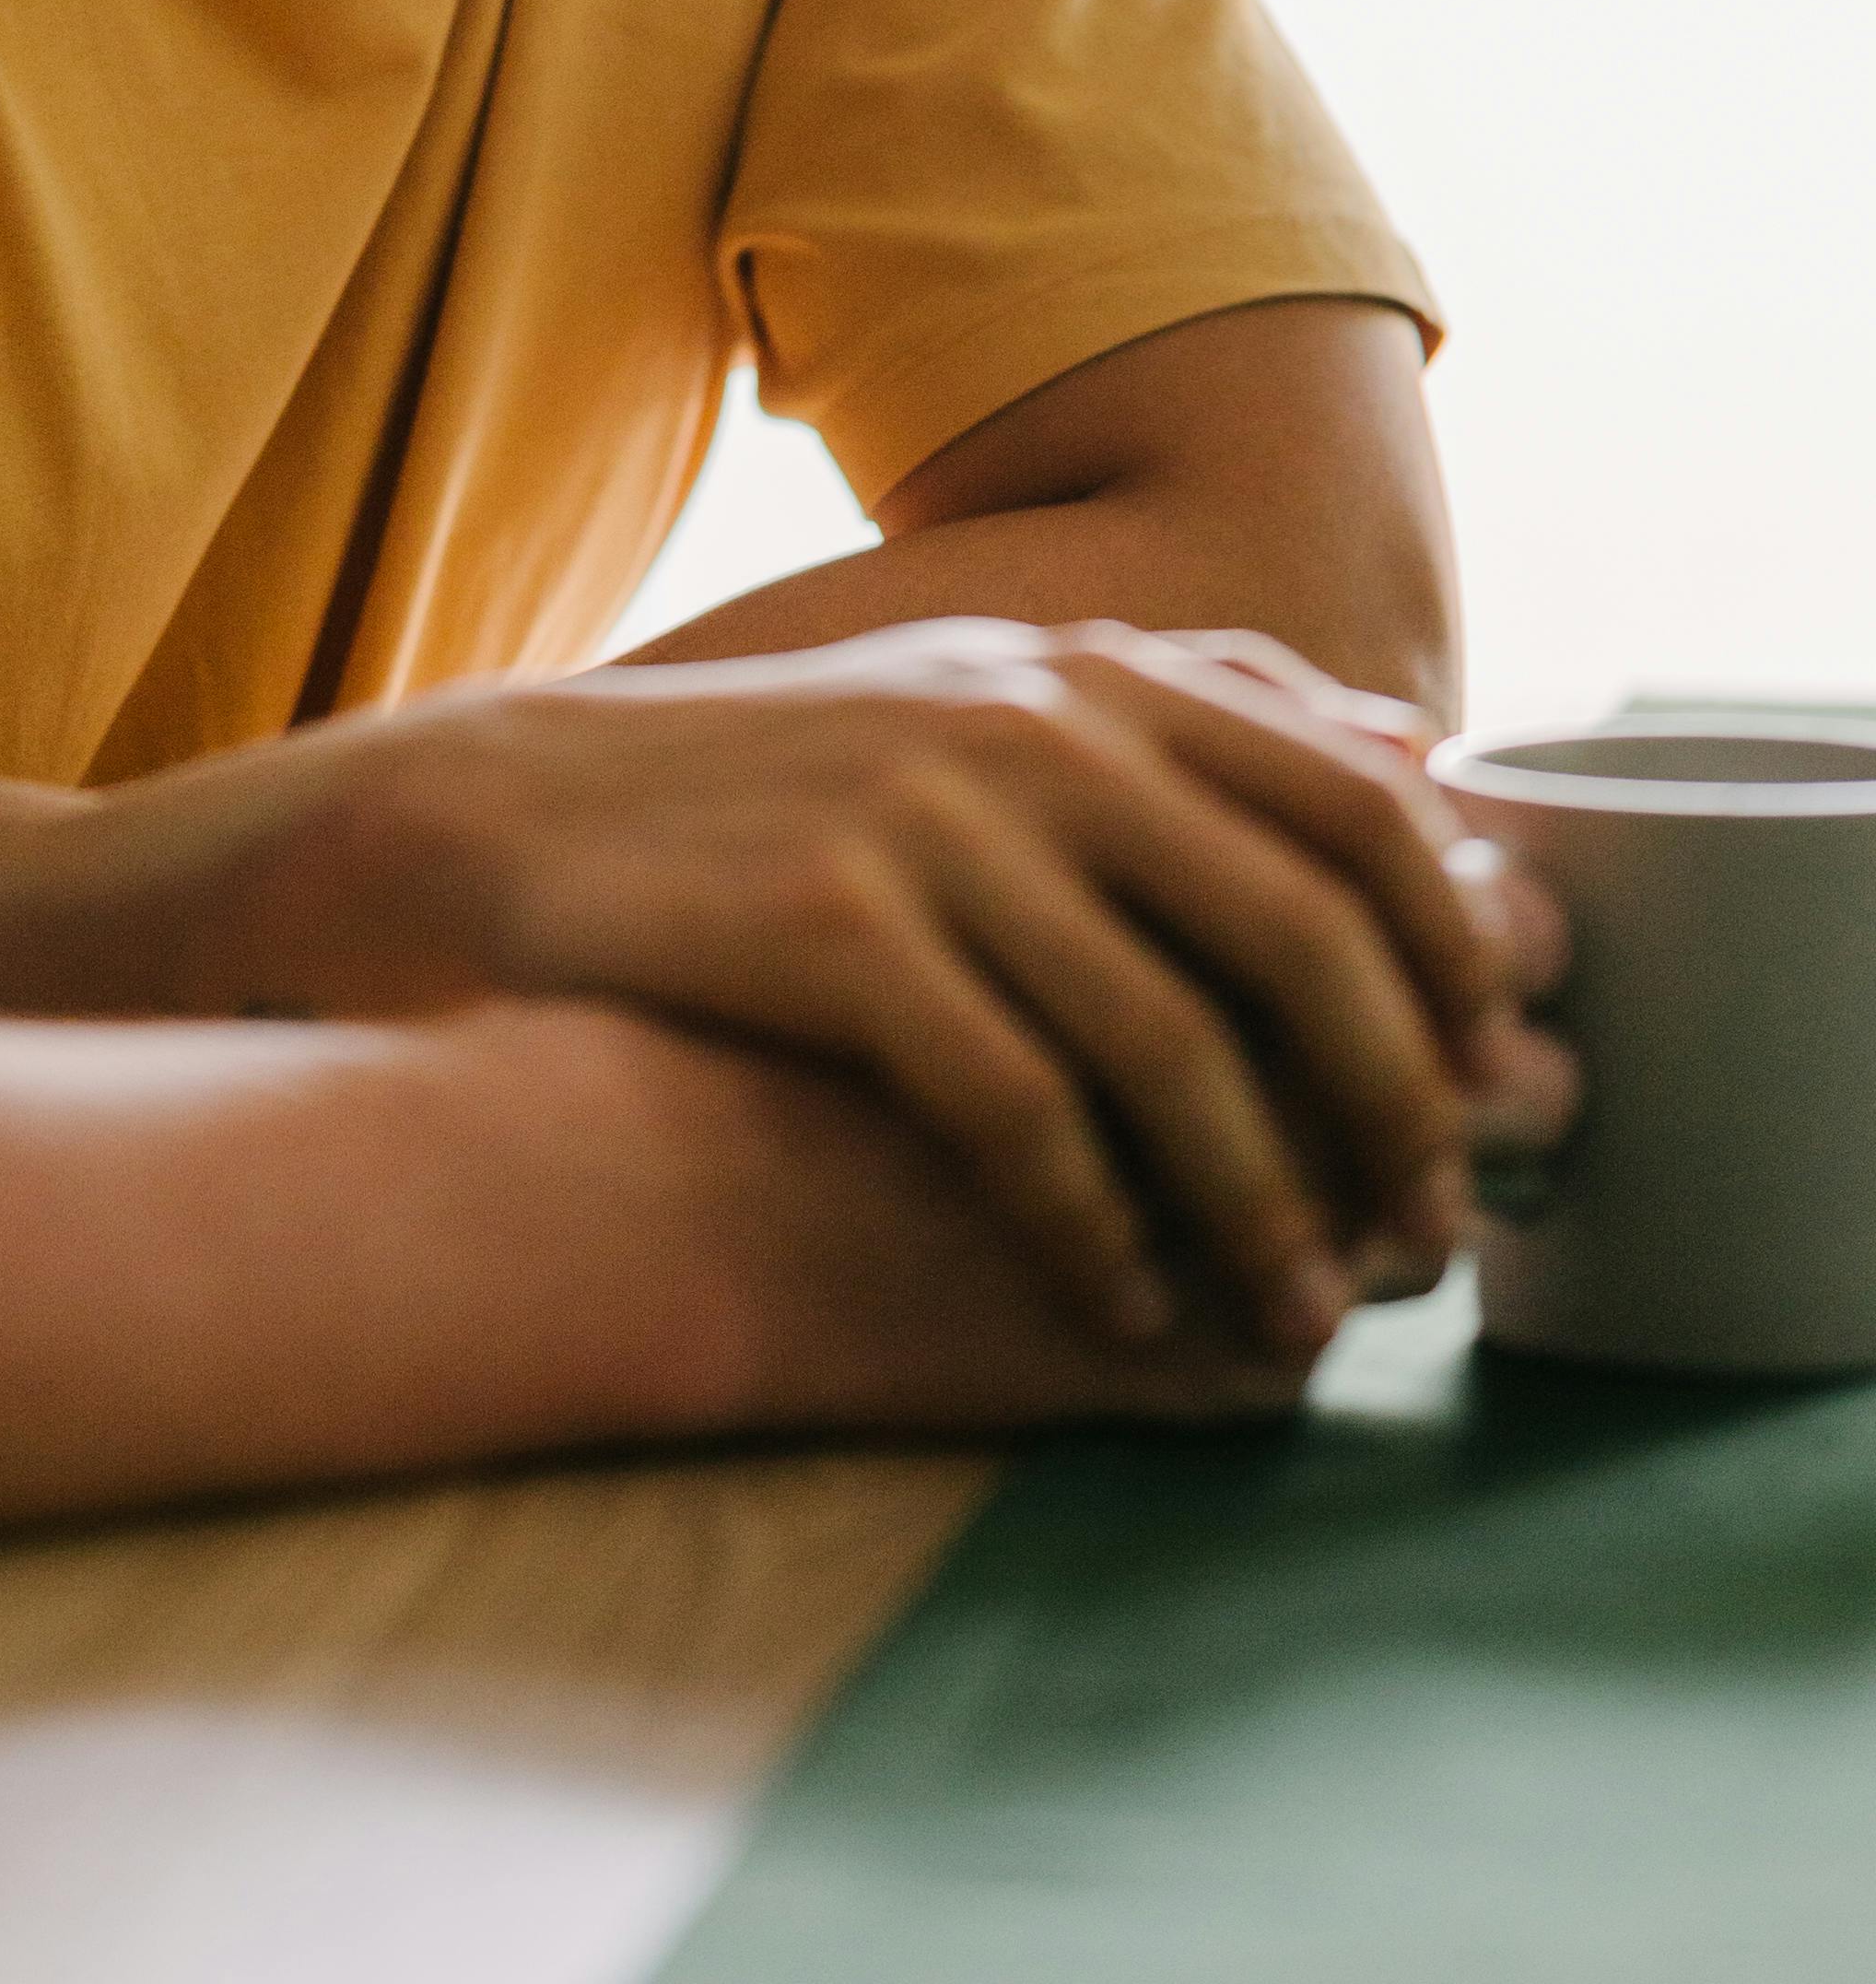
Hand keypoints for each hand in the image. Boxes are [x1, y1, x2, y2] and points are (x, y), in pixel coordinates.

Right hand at [262, 618, 1574, 1365]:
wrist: (503, 822)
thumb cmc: (770, 791)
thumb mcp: (976, 699)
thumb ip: (1191, 718)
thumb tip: (1413, 761)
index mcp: (1086, 673)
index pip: (1361, 811)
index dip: (1453, 963)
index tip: (1488, 1091)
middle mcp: (1030, 724)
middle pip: (1302, 934)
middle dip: (1391, 1109)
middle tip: (1421, 1239)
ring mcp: (930, 820)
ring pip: (1175, 1046)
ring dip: (1257, 1207)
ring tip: (1288, 1317)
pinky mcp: (835, 929)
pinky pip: (1022, 1113)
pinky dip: (1096, 1227)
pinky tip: (1118, 1300)